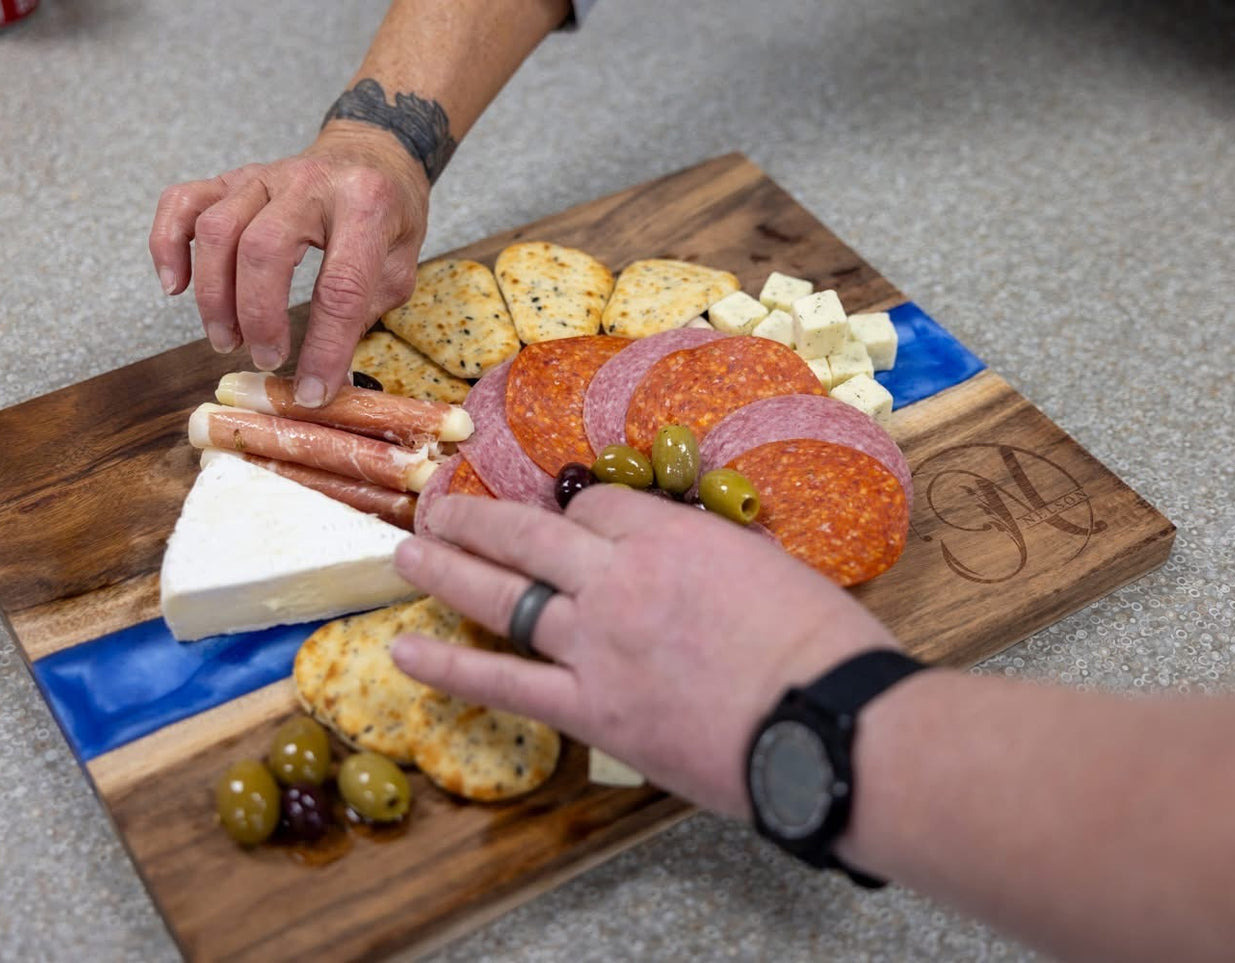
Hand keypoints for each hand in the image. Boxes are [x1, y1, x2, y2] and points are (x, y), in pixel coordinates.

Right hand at [149, 128, 429, 406]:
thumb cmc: (387, 215)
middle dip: (258, 317)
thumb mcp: (400, 265)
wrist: (373, 152)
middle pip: (263, 250)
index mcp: (365, 206)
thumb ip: (365, 313)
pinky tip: (174, 286)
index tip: (312, 391)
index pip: (340, 287)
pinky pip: (182, 203)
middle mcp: (309, 184)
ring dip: (215, 296)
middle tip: (265, 359)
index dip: (324, 348)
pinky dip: (167, 245)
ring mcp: (264, 176)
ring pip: (217, 230)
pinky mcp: (231, 177)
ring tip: (227, 339)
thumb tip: (324, 376)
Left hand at [389, 487, 900, 816]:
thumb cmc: (824, 645)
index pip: (595, 510)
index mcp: (669, 536)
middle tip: (439, 508)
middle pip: (528, 536)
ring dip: (447, 571)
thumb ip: (711, 557)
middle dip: (479, 519)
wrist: (829, 725)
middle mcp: (618, 579)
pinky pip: (503, 682)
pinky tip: (404, 653)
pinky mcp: (589, 709)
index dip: (576, 517)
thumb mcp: (770, 569)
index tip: (572, 529)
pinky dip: (449, 668)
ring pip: (503, 597)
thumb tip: (687, 563)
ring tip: (407, 553)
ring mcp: (595, 644)